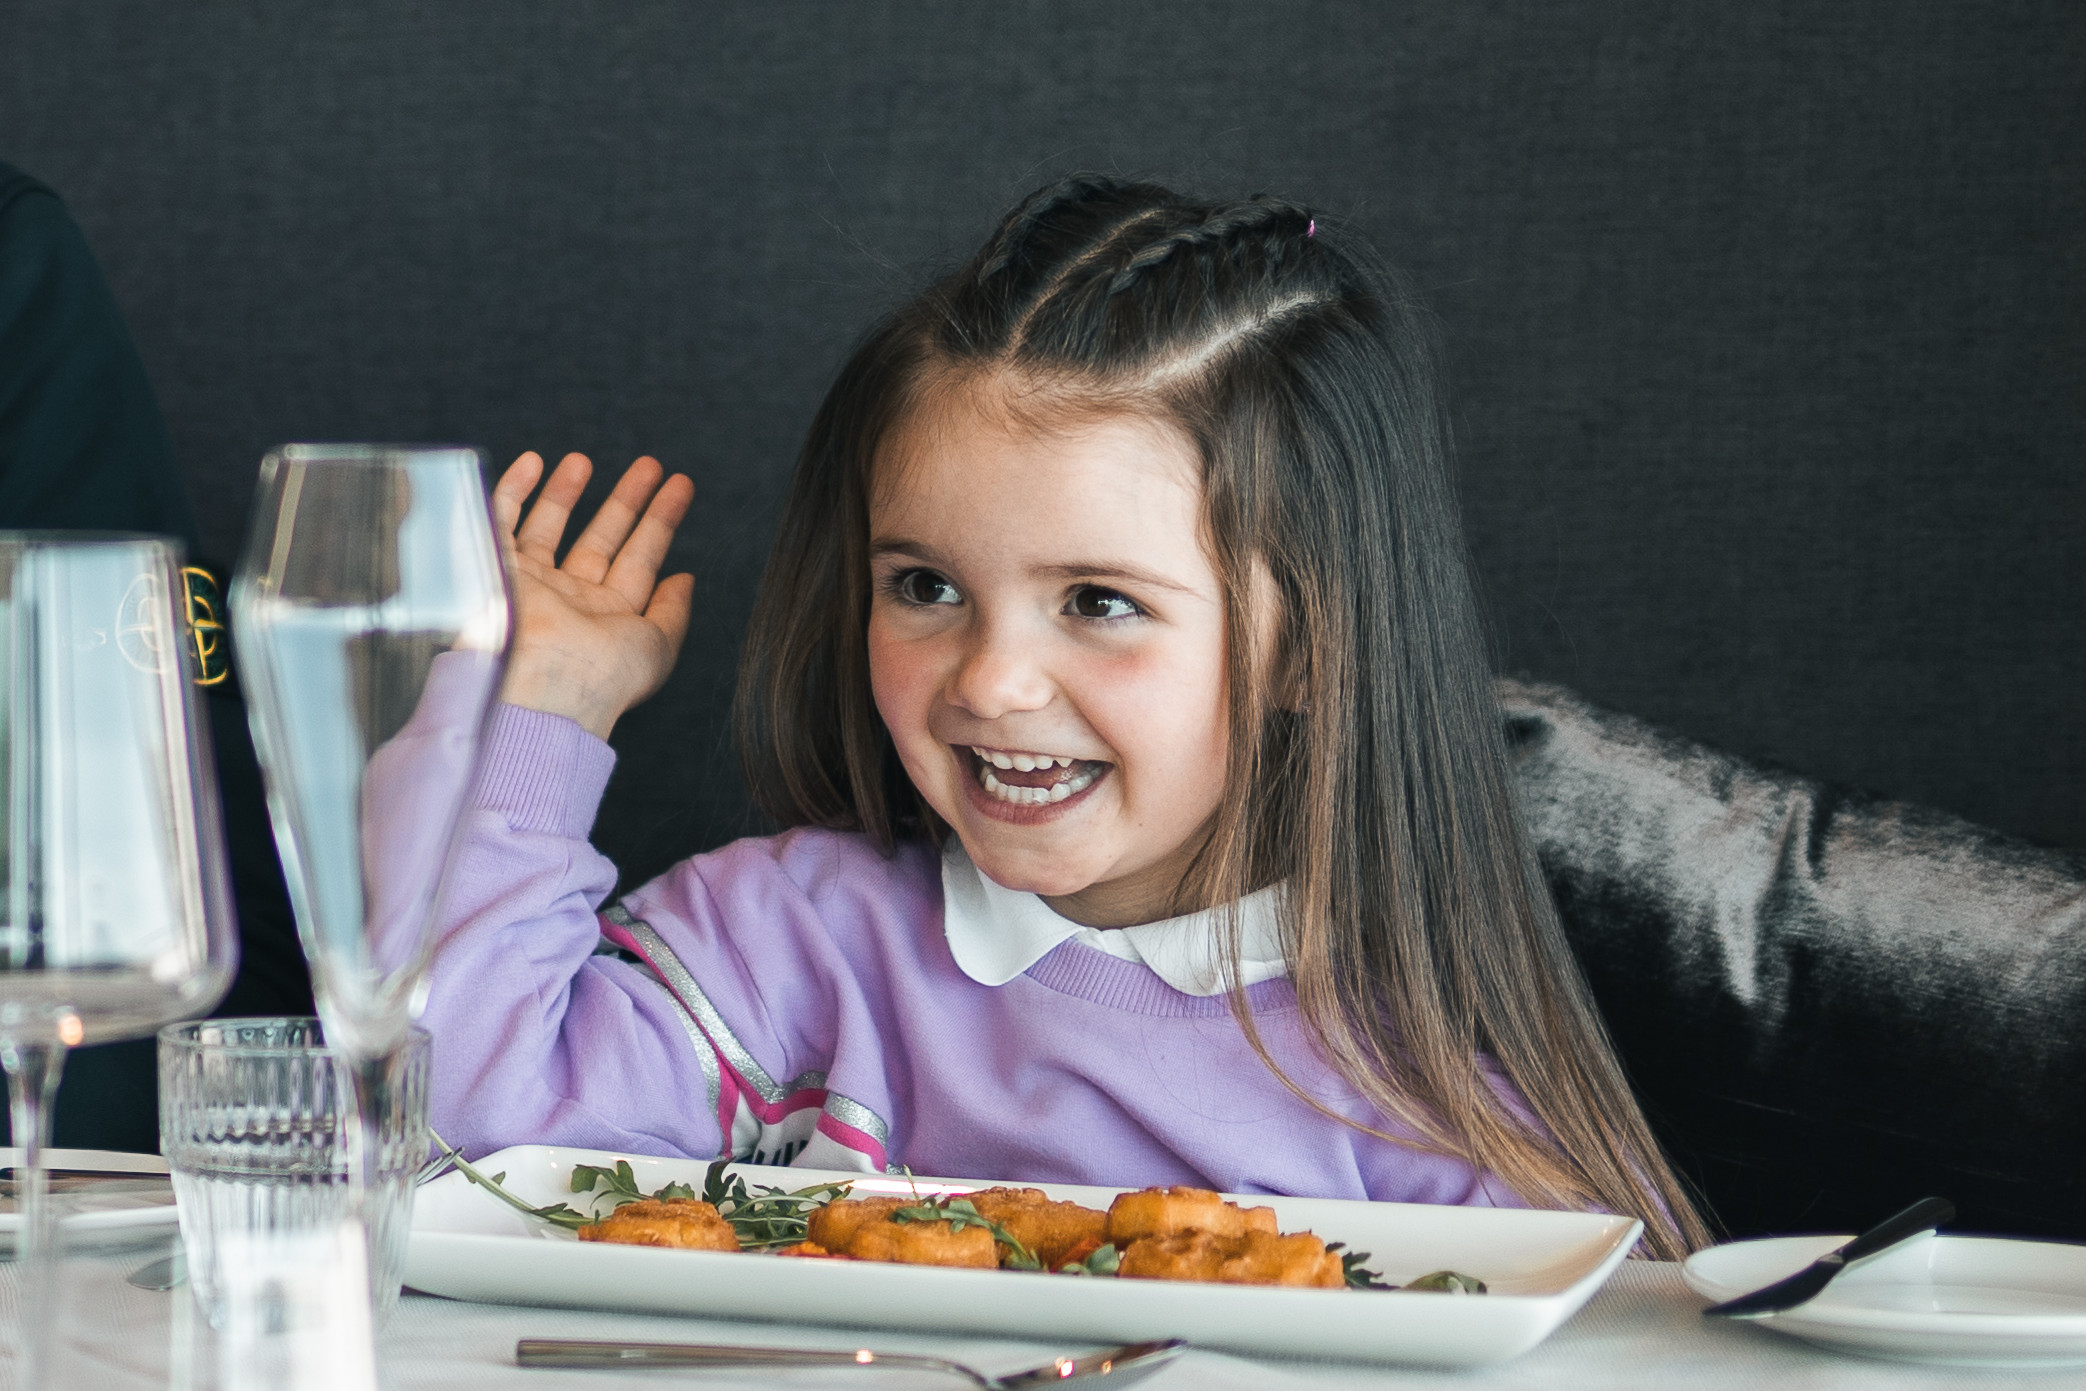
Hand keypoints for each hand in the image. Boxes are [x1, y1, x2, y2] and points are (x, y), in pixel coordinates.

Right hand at [493, 451, 695, 739]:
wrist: (544, 684)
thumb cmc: (604, 674)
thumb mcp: (658, 644)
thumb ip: (674, 610)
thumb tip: (685, 578)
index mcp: (609, 617)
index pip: (640, 559)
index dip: (661, 521)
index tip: (680, 486)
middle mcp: (571, 600)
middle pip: (601, 538)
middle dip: (626, 501)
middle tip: (649, 465)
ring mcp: (534, 584)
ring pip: (551, 527)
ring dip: (568, 491)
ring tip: (586, 460)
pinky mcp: (499, 569)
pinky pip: (503, 521)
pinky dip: (515, 490)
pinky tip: (537, 462)